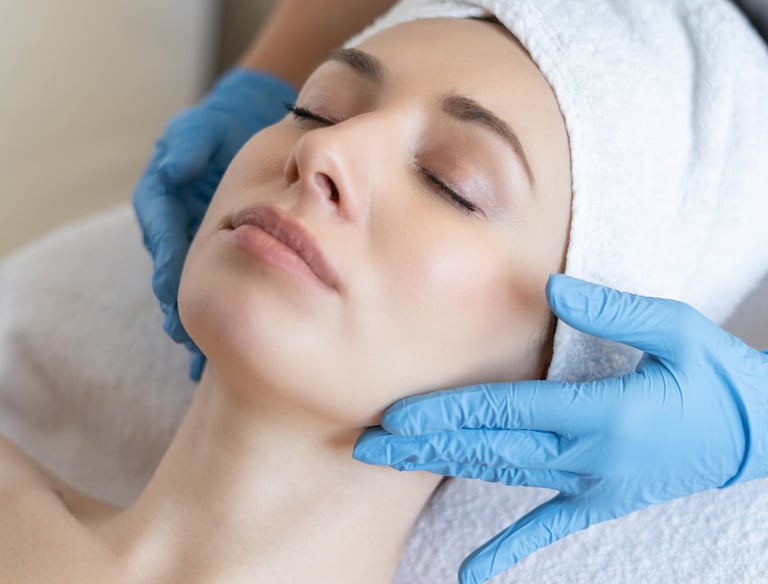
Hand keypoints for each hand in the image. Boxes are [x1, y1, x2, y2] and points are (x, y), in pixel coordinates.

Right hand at [133, 68, 296, 380]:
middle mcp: (183, 229)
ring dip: (199, 319)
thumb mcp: (203, 130)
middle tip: (184, 337)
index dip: (168, 267)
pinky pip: (228, 283)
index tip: (170, 293)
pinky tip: (240, 341)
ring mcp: (205, 241)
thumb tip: (173, 171)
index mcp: (167, 204)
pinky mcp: (231, 249)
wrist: (255, 129)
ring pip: (198, 286)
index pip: (164, 241)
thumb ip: (187, 148)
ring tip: (203, 351)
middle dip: (179, 307)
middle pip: (176, 275)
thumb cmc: (223, 127)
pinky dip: (231, 309)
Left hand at [354, 274, 767, 582]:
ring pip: (502, 476)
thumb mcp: (677, 329)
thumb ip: (613, 311)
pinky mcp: (602, 501)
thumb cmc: (716, 377)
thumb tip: (553, 287)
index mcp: (601, 413)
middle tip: (367, 444)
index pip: (504, 412)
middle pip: (488, 447)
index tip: (396, 414)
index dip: (446, 412)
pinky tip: (474, 575)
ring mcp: (592, 484)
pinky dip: (509, 551)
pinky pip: (548, 528)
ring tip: (394, 467)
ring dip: (444, 471)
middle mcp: (587, 454)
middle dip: (424, 444)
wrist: (760, 435)